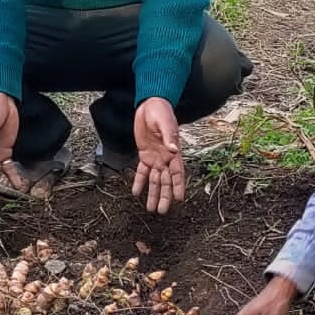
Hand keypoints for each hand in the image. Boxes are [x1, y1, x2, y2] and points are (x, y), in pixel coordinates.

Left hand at [131, 97, 184, 214]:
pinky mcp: (144, 154)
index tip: (179, 199)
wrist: (150, 104)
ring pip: (154, 179)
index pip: (177, 173)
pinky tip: (135, 192)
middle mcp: (165, 158)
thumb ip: (169, 137)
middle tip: (161, 210)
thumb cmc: (161, 112)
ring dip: (152, 193)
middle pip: (165, 181)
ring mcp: (155, 157)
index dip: (178, 186)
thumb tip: (174, 150)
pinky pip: (142, 171)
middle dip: (164, 196)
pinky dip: (139, 182)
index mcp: (173, 152)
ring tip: (150, 208)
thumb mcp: (165, 123)